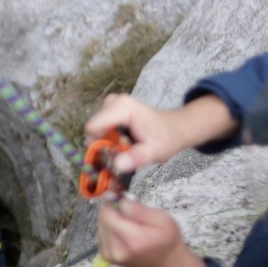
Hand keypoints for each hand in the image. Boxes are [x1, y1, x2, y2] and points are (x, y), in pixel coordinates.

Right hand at [85, 93, 235, 173]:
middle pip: (93, 130)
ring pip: (95, 131)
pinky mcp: (110, 111)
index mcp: (122, 107)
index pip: (92, 127)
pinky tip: (124, 144)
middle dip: (103, 146)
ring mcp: (110, 105)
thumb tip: (117, 165)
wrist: (175, 128)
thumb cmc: (166, 138)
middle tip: (123, 152)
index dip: (98, 145)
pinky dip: (108, 140)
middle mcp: (112, 102)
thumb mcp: (153, 152)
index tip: (114, 155)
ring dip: (106, 144)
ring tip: (126, 148)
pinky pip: (100, 129)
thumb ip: (136, 157)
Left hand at [96, 197, 205, 266]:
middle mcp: (117, 250)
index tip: (124, 198)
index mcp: (132, 240)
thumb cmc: (168, 241)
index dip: (114, 201)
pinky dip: (111, 229)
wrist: (168, 265)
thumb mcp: (162, 219)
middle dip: (115, 210)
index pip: (107, 213)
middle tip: (133, 213)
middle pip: (103, 218)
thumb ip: (138, 209)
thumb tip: (118, 200)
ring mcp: (110, 255)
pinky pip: (102, 233)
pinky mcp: (107, 256)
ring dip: (113, 219)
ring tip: (131, 225)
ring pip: (101, 224)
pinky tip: (125, 232)